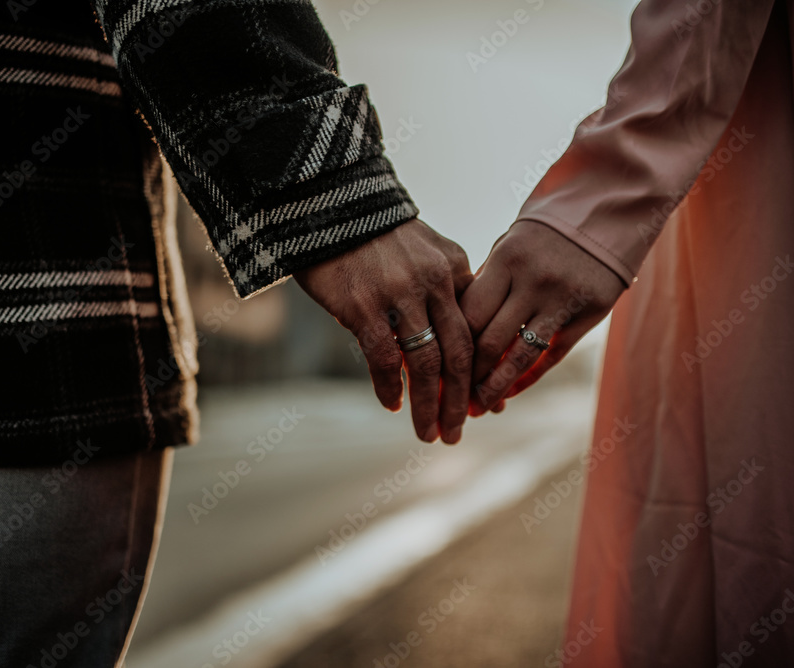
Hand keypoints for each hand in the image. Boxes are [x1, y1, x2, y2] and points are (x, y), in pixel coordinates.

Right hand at [294, 219, 473, 443]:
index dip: (481, 373)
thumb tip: (456, 334)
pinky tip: (392, 406)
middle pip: (458, 354)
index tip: (487, 405)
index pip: (476, 331)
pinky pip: (384, 359)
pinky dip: (390, 387)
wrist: (328, 205)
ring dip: (428, 405)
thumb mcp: (424, 248)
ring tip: (428, 433)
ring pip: (425, 364)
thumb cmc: (373, 233)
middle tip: (459, 432)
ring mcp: (399, 295)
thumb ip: (446, 284)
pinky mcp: (363, 306)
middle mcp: (434, 282)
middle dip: (461, 400)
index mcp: (454, 268)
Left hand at [461, 220, 625, 414]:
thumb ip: (481, 291)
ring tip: (478, 409)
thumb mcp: (505, 253)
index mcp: (505, 262)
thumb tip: (446, 338)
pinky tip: (508, 394)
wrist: (601, 217)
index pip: (468, 316)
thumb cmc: (536, 242)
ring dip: (495, 388)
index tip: (431, 372)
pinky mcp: (589, 315)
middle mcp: (534, 282)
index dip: (448, 348)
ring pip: (520, 357)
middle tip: (450, 399)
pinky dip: (526, 378)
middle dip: (467, 376)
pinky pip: (551, 357)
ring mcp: (564, 300)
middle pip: (490, 341)